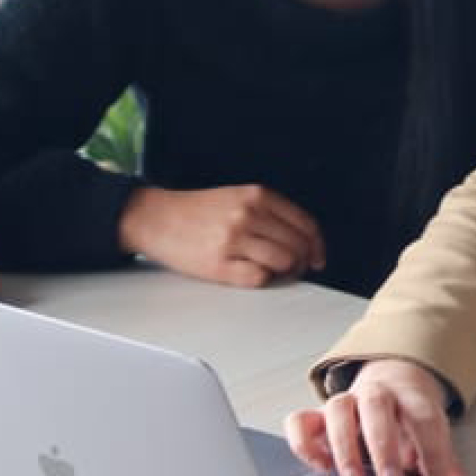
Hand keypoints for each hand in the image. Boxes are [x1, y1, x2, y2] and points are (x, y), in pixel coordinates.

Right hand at [118, 183, 326, 286]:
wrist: (157, 218)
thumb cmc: (198, 211)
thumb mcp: (238, 197)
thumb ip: (270, 213)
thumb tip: (305, 242)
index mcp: (257, 195)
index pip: (305, 223)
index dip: (317, 245)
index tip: (318, 257)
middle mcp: (248, 215)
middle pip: (298, 245)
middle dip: (302, 261)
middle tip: (295, 268)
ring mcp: (234, 240)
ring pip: (283, 262)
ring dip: (284, 272)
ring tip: (272, 271)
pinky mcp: (219, 264)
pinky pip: (258, 278)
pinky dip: (262, 279)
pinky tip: (251, 273)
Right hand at [284, 359, 475, 475]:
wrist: (389, 383)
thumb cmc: (408, 417)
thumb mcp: (431, 435)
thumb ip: (447, 463)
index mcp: (410, 398)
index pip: (424, 420)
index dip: (433, 456)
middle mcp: (377, 395)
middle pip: (377, 406)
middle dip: (383, 446)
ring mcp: (345, 402)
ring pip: (337, 408)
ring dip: (344, 447)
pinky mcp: (317, 415)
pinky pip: (300, 421)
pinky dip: (305, 444)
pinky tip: (321, 466)